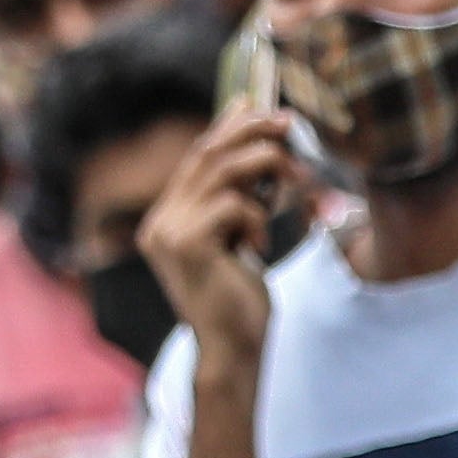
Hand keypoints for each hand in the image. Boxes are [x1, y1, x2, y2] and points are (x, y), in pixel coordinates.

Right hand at [138, 107, 315, 384]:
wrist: (233, 351)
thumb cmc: (241, 301)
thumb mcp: (241, 240)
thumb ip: (241, 198)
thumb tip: (257, 152)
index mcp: (168, 218)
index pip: (199, 155)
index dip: (230, 125)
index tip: (263, 106)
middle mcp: (161, 221)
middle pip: (207, 153)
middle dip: (251, 131)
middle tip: (288, 123)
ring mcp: (168, 231)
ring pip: (222, 171)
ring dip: (267, 167)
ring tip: (296, 180)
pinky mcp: (186, 244)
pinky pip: (233, 205)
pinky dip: (257, 218)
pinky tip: (259, 247)